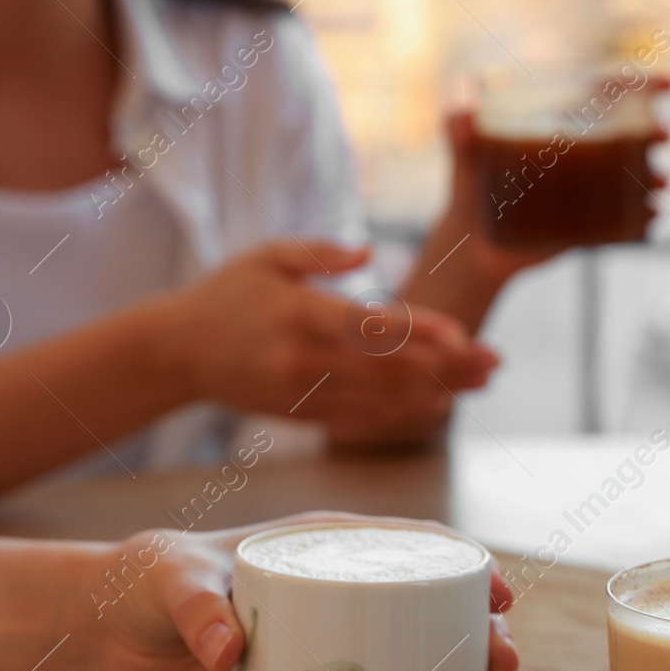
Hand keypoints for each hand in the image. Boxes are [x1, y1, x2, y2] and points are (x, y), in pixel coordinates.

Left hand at [79, 513, 518, 670]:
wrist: (111, 633)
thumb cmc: (147, 582)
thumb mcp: (172, 581)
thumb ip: (198, 608)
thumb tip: (230, 652)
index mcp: (322, 545)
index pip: (410, 545)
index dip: (464, 565)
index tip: (498, 591)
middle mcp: (338, 589)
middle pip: (429, 604)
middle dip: (480, 629)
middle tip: (503, 660)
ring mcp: (330, 638)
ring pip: (417, 651)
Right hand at [155, 240, 500, 447]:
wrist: (175, 353)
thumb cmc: (226, 295)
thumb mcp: (265, 257)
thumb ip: (319, 253)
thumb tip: (369, 252)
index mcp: (298, 313)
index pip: (371, 326)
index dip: (421, 332)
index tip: (462, 335)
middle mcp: (303, 359)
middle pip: (389, 367)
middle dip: (448, 366)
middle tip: (495, 361)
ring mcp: (302, 393)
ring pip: (382, 397)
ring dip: (437, 391)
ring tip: (480, 383)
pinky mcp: (300, 415)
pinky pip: (361, 418)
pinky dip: (402, 412)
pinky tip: (437, 404)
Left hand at [432, 100, 669, 283]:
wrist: (473, 242)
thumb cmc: (468, 185)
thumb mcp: (461, 150)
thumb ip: (458, 125)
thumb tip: (464, 102)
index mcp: (564, 122)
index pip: (609, 93)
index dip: (644, 85)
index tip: (668, 84)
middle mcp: (584, 151)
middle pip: (633, 133)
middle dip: (656, 130)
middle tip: (663, 135)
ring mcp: (591, 188)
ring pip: (636, 177)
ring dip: (656, 176)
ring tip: (660, 182)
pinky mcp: (592, 223)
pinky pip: (627, 220)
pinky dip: (644, 218)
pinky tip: (652, 216)